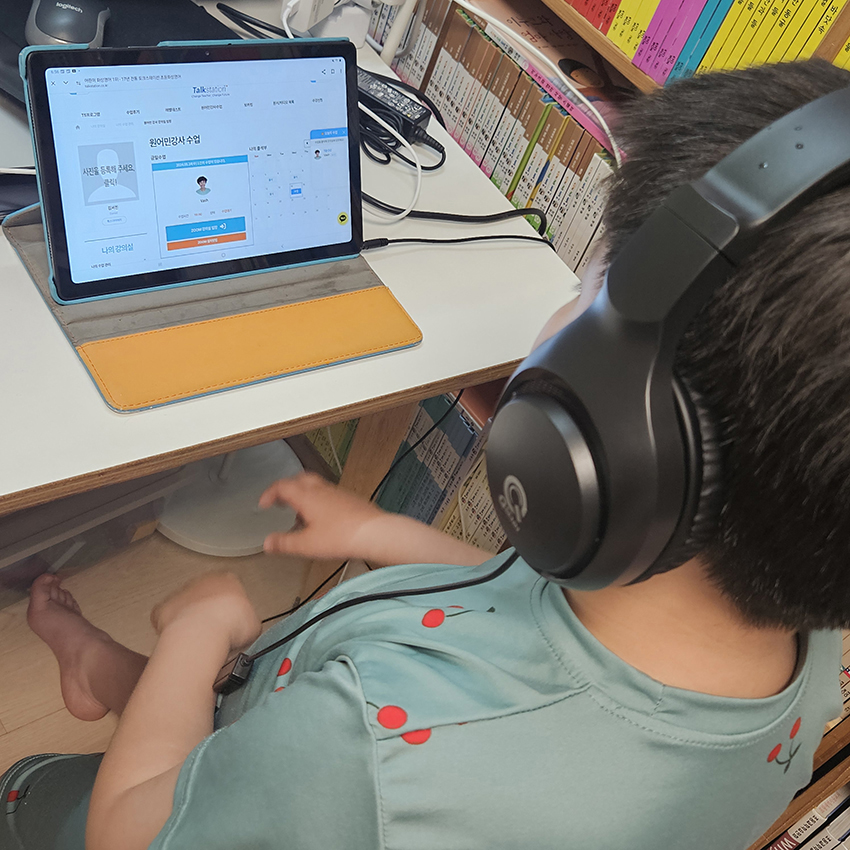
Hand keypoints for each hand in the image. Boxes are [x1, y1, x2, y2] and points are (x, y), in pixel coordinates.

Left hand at [150, 572, 260, 651]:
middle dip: (209, 609)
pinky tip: (180, 639)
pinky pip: (166, 617)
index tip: (232, 619)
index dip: (231, 605)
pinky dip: (171, 628)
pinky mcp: (164, 608)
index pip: (231, 587)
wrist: (202, 634)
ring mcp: (181, 593)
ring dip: (190, 617)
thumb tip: (246, 630)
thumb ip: (248, 621)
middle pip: (206, 593)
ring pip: (185, 603)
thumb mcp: (253, 624)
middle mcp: (203, 581)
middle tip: (215, 630)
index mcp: (228, 579)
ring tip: (198, 639)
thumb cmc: (228, 625)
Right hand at [260, 472, 384, 561]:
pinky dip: (319, 501)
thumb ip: (284, 543)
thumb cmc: (342, 536)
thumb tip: (268, 543)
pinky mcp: (350, 500)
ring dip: (303, 495)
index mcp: (307, 496)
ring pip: (315, 486)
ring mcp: (338, 493)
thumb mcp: (307, 545)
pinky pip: (329, 494)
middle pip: (299, 480)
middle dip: (286, 489)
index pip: (282, 486)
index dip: (269, 493)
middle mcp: (322, 490)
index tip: (263, 503)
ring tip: (300, 515)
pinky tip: (322, 519)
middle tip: (280, 501)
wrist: (374, 532)